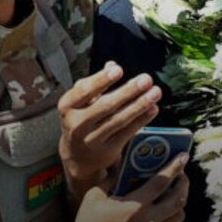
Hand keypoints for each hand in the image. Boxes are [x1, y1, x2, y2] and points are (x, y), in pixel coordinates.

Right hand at [58, 61, 161, 188]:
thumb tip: (111, 64)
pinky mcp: (107, 150)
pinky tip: (152, 108)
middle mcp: (77, 124)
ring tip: (155, 92)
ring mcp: (92, 139)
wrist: (77, 157)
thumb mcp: (80, 101)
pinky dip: (141, 119)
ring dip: (139, 105)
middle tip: (145, 80)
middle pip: (105, 106)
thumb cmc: (81, 120)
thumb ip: (96, 83)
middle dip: (128, 92)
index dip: (102, 80)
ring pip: (119, 120)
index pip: (84, 91)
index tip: (118, 69)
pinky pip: (127, 132)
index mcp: (67, 106)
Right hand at [73, 153, 189, 221]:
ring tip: (172, 193)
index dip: (175, 166)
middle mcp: (148, 221)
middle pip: (179, 199)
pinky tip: (163, 215)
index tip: (183, 156)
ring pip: (179, 216)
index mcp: (134, 206)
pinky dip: (172, 221)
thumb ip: (111, 179)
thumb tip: (124, 165)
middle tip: (181, 174)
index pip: (162, 181)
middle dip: (184, 183)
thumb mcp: (94, 197)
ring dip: (179, 202)